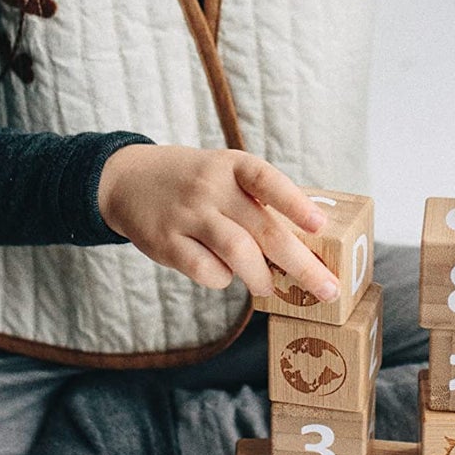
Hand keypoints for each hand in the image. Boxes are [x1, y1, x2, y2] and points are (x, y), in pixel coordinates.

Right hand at [97, 146, 338, 300]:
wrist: (128, 179)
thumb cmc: (193, 183)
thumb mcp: (224, 174)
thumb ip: (257, 203)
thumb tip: (302, 248)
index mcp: (233, 165)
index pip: (268, 181)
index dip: (295, 204)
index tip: (320, 226)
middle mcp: (211, 187)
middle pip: (264, 230)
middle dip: (301, 264)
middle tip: (326, 289)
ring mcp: (188, 214)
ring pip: (237, 253)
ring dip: (263, 277)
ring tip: (270, 288)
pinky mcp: (166, 242)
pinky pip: (206, 270)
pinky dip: (223, 279)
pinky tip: (224, 274)